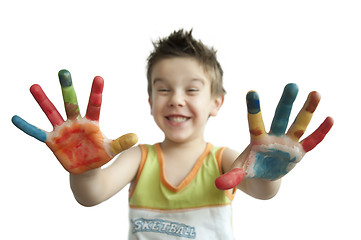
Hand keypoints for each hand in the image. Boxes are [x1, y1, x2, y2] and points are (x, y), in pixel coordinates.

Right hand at [12, 70, 137, 173]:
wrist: (87, 170)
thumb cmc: (99, 156)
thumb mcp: (111, 150)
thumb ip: (122, 143)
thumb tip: (137, 137)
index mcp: (91, 122)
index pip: (94, 105)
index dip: (96, 92)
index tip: (99, 78)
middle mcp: (75, 122)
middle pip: (70, 102)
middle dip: (67, 88)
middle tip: (64, 71)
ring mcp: (62, 130)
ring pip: (52, 112)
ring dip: (43, 100)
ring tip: (34, 86)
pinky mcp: (52, 141)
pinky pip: (37, 133)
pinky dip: (27, 127)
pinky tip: (14, 118)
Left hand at [215, 83, 332, 189]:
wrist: (263, 176)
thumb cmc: (250, 169)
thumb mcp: (240, 172)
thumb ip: (232, 176)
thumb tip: (219, 185)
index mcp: (257, 140)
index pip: (255, 122)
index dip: (254, 108)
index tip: (252, 91)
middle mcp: (274, 136)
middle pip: (280, 117)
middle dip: (286, 103)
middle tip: (292, 85)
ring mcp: (288, 142)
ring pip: (299, 124)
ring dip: (308, 111)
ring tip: (316, 93)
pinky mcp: (298, 151)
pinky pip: (312, 141)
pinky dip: (320, 132)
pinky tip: (329, 118)